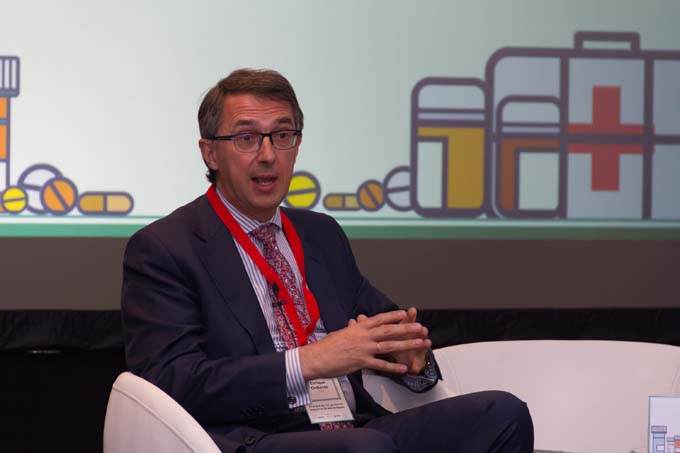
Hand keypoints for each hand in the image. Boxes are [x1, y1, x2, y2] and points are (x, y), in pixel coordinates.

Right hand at [299, 310, 430, 379]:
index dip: (393, 316)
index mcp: (359, 327)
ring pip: (389, 345)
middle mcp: (363, 336)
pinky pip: (380, 365)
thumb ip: (351, 330)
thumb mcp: (340, 334)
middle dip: (407, 329)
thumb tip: (355, 323)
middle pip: (389, 330)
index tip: (405, 314)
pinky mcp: (361, 362)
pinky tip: (403, 368)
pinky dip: (393, 367)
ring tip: (420, 344)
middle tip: (421, 327)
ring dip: (407, 345)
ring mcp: (363, 349)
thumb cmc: (326, 347)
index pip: (379, 319)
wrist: (316, 357)